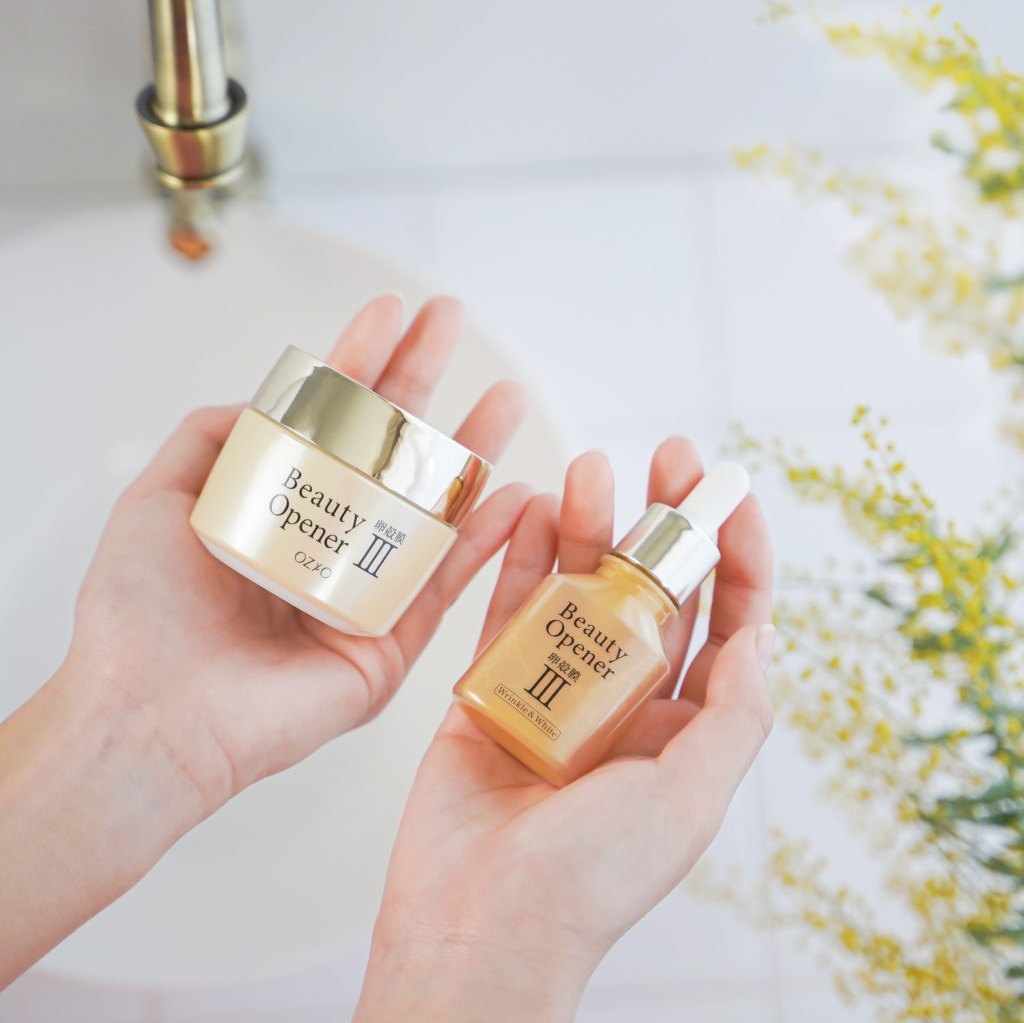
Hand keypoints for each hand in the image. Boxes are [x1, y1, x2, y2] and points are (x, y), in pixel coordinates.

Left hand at [0, 296, 528, 983]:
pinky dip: (482, 541)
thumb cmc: (142, 614)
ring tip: (505, 398)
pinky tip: (512, 495)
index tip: (392, 311)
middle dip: (422, 381)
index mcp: (276, 508)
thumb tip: (268, 400)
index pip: (330, 422)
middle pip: (386, 450)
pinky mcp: (390, 644)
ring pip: (430, 510)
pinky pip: (446, 585)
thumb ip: (212, 438)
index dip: (362, 363)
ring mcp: (363, 592)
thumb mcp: (160, 499)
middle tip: (453, 320)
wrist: (154, 715)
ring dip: (470, 451)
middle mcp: (326, 544)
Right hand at [355, 439, 773, 1022]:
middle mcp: (627, 700)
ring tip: (588, 468)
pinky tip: (529, 510)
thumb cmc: (588, 880)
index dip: (737, 554)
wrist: (476, 922)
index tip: (729, 493)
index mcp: (684, 728)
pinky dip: (519, 557)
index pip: (727, 623)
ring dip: (590, 524)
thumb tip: (760, 635)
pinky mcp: (493, 685)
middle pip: (656, 590)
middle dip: (666, 521)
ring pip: (582, 586)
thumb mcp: (688, 802)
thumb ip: (733, 716)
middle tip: (669, 457)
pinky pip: (509, 608)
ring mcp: (557, 687)